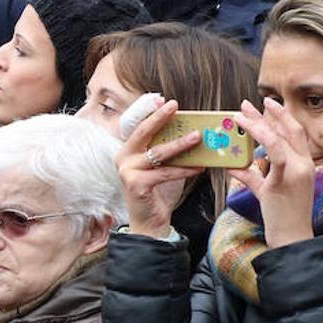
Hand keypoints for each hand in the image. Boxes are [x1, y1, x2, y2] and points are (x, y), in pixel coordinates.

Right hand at [115, 98, 203, 237]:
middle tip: (175, 105)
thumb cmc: (157, 192)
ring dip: (181, 144)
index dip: (150, 111)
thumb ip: (169, 150)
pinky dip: (184, 169)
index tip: (163, 100)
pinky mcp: (135, 184)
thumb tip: (193, 132)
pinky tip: (200, 166)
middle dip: (160, 117)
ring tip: (198, 137)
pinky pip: (165, 172)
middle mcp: (122, 157)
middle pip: (143, 132)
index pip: (139, 126)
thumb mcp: (162, 166)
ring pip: (158, 152)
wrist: (148, 222)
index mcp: (127, 150)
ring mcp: (127, 170)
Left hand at [230, 98, 314, 247]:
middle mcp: (304, 164)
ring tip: (238, 117)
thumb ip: (251, 175)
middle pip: (288, 130)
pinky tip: (241, 139)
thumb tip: (233, 165)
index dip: (280, 117)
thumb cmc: (280, 214)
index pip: (294, 134)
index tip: (265, 105)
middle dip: (267, 114)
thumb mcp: (264, 189)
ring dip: (257, 125)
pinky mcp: (285, 181)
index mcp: (304, 164)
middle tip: (246, 103)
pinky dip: (258, 143)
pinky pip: (272, 156)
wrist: (291, 236)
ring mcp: (297, 172)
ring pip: (278, 139)